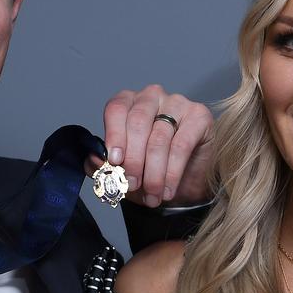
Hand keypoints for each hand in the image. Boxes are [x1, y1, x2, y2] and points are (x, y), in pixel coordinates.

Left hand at [94, 85, 213, 207]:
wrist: (185, 181)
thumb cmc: (150, 169)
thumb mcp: (121, 171)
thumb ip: (102, 165)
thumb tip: (94, 159)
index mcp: (128, 103)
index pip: (116, 109)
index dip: (114, 135)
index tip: (115, 161)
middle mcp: (151, 97)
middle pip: (137, 123)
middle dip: (133, 159)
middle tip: (132, 185)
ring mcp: (177, 103)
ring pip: (159, 138)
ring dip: (153, 172)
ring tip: (152, 195)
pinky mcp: (199, 116)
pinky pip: (182, 145)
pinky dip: (172, 172)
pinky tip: (167, 189)